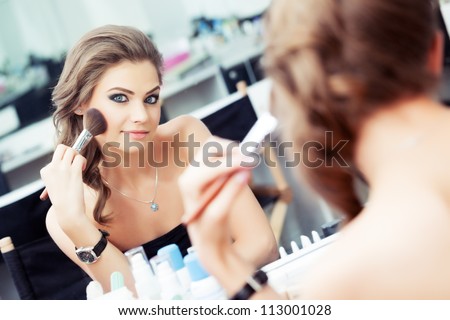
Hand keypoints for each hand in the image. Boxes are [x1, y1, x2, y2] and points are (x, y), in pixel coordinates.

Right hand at [40, 144, 86, 222]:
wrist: (67, 211)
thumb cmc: (63, 200)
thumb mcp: (54, 185)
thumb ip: (57, 174)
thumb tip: (67, 163)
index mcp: (45, 172)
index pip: (54, 157)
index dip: (63, 161)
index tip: (67, 169)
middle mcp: (52, 168)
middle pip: (61, 148)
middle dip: (70, 151)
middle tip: (74, 160)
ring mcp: (63, 168)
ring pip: (71, 150)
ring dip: (77, 156)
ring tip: (79, 166)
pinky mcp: (74, 171)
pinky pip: (80, 157)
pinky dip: (83, 161)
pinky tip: (83, 169)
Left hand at [178, 137, 252, 269]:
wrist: (207, 242)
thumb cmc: (212, 234)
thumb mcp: (220, 217)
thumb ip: (230, 194)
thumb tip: (244, 173)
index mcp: (189, 188)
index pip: (208, 166)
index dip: (230, 162)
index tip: (250, 161)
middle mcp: (189, 177)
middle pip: (208, 150)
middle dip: (231, 151)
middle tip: (252, 159)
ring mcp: (196, 172)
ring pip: (213, 148)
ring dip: (231, 151)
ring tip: (249, 163)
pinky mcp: (205, 171)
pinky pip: (218, 153)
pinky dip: (231, 154)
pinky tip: (243, 166)